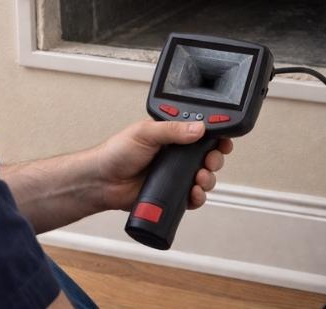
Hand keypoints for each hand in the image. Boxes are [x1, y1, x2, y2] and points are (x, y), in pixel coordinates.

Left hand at [93, 119, 233, 211]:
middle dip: (214, 159)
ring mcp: (175, 175)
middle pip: (208, 156)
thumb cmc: (116, 152)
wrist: (102, 181)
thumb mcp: (145, 133)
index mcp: (171, 134)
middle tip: (209, 161)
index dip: (215, 137)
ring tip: (199, 179)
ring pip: (204, 177)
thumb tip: (198, 128)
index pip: (201, 133)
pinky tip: (195, 194)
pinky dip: (199, 197)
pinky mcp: (172, 194)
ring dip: (208, 179)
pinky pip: (193, 197)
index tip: (223, 141)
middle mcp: (176, 154)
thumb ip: (172, 129)